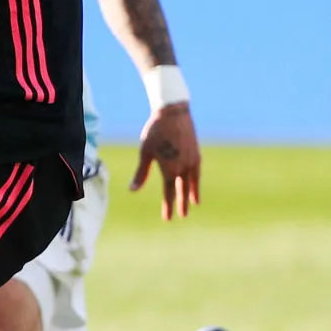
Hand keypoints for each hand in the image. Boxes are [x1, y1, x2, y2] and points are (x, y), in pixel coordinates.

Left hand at [131, 102, 200, 220]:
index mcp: (170, 169)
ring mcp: (192, 159)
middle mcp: (183, 167)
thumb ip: (141, 173)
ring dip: (192, 192)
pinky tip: (195, 180)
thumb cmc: (155, 131)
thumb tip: (132, 190)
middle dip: (182, 203)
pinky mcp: (196, 151)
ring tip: (194, 202)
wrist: (173, 112)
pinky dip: (196, 178)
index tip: (168, 218)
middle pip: (183, 189)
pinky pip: (197, 169)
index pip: (169, 192)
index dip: (168, 206)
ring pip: (193, 180)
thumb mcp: (145, 152)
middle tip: (183, 216)